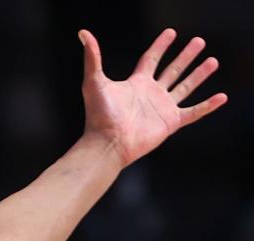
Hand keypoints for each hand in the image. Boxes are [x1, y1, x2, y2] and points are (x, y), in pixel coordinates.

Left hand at [78, 28, 226, 166]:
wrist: (108, 142)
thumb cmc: (98, 115)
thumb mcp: (94, 82)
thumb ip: (93, 58)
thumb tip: (83, 34)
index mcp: (136, 83)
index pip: (151, 59)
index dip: (161, 45)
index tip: (171, 32)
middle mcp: (151, 94)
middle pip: (172, 70)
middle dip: (185, 56)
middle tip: (199, 41)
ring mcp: (162, 108)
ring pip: (185, 87)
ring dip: (199, 75)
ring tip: (212, 61)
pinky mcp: (170, 122)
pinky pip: (193, 112)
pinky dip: (208, 105)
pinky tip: (222, 97)